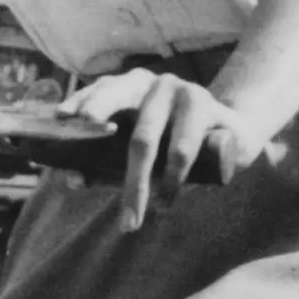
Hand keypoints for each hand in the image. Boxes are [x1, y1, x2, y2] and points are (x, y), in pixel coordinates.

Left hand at [62, 69, 258, 233]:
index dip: (81, 101)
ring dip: (140, 183)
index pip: (101, 88)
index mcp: (131, 86)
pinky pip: (185, 149)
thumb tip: (72, 178)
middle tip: (87, 159)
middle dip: (98, 123)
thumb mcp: (143, 146)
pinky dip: (172, 180)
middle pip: (119, 99)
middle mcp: (153, 83)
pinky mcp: (209, 108)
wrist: (235, 134)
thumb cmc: (175, 140)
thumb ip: (107, 161)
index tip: (63, 117)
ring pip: (151, 138)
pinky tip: (166, 201)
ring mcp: (183, 91)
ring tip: (137, 215)